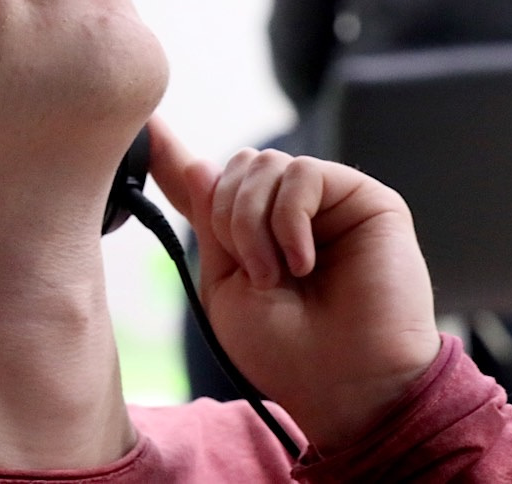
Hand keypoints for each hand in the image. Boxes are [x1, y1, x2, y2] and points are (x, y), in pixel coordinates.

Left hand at [147, 118, 441, 452]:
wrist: (344, 384)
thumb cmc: (285, 351)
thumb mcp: (225, 288)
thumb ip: (209, 223)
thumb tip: (198, 162)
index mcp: (252, 233)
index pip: (207, 182)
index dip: (171, 154)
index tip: (144, 127)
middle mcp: (290, 212)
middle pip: (234, 166)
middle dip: (225, 215)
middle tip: (250, 271)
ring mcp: (330, 204)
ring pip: (263, 163)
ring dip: (253, 222)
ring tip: (275, 276)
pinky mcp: (367, 200)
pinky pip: (304, 173)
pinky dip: (289, 219)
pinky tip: (302, 262)